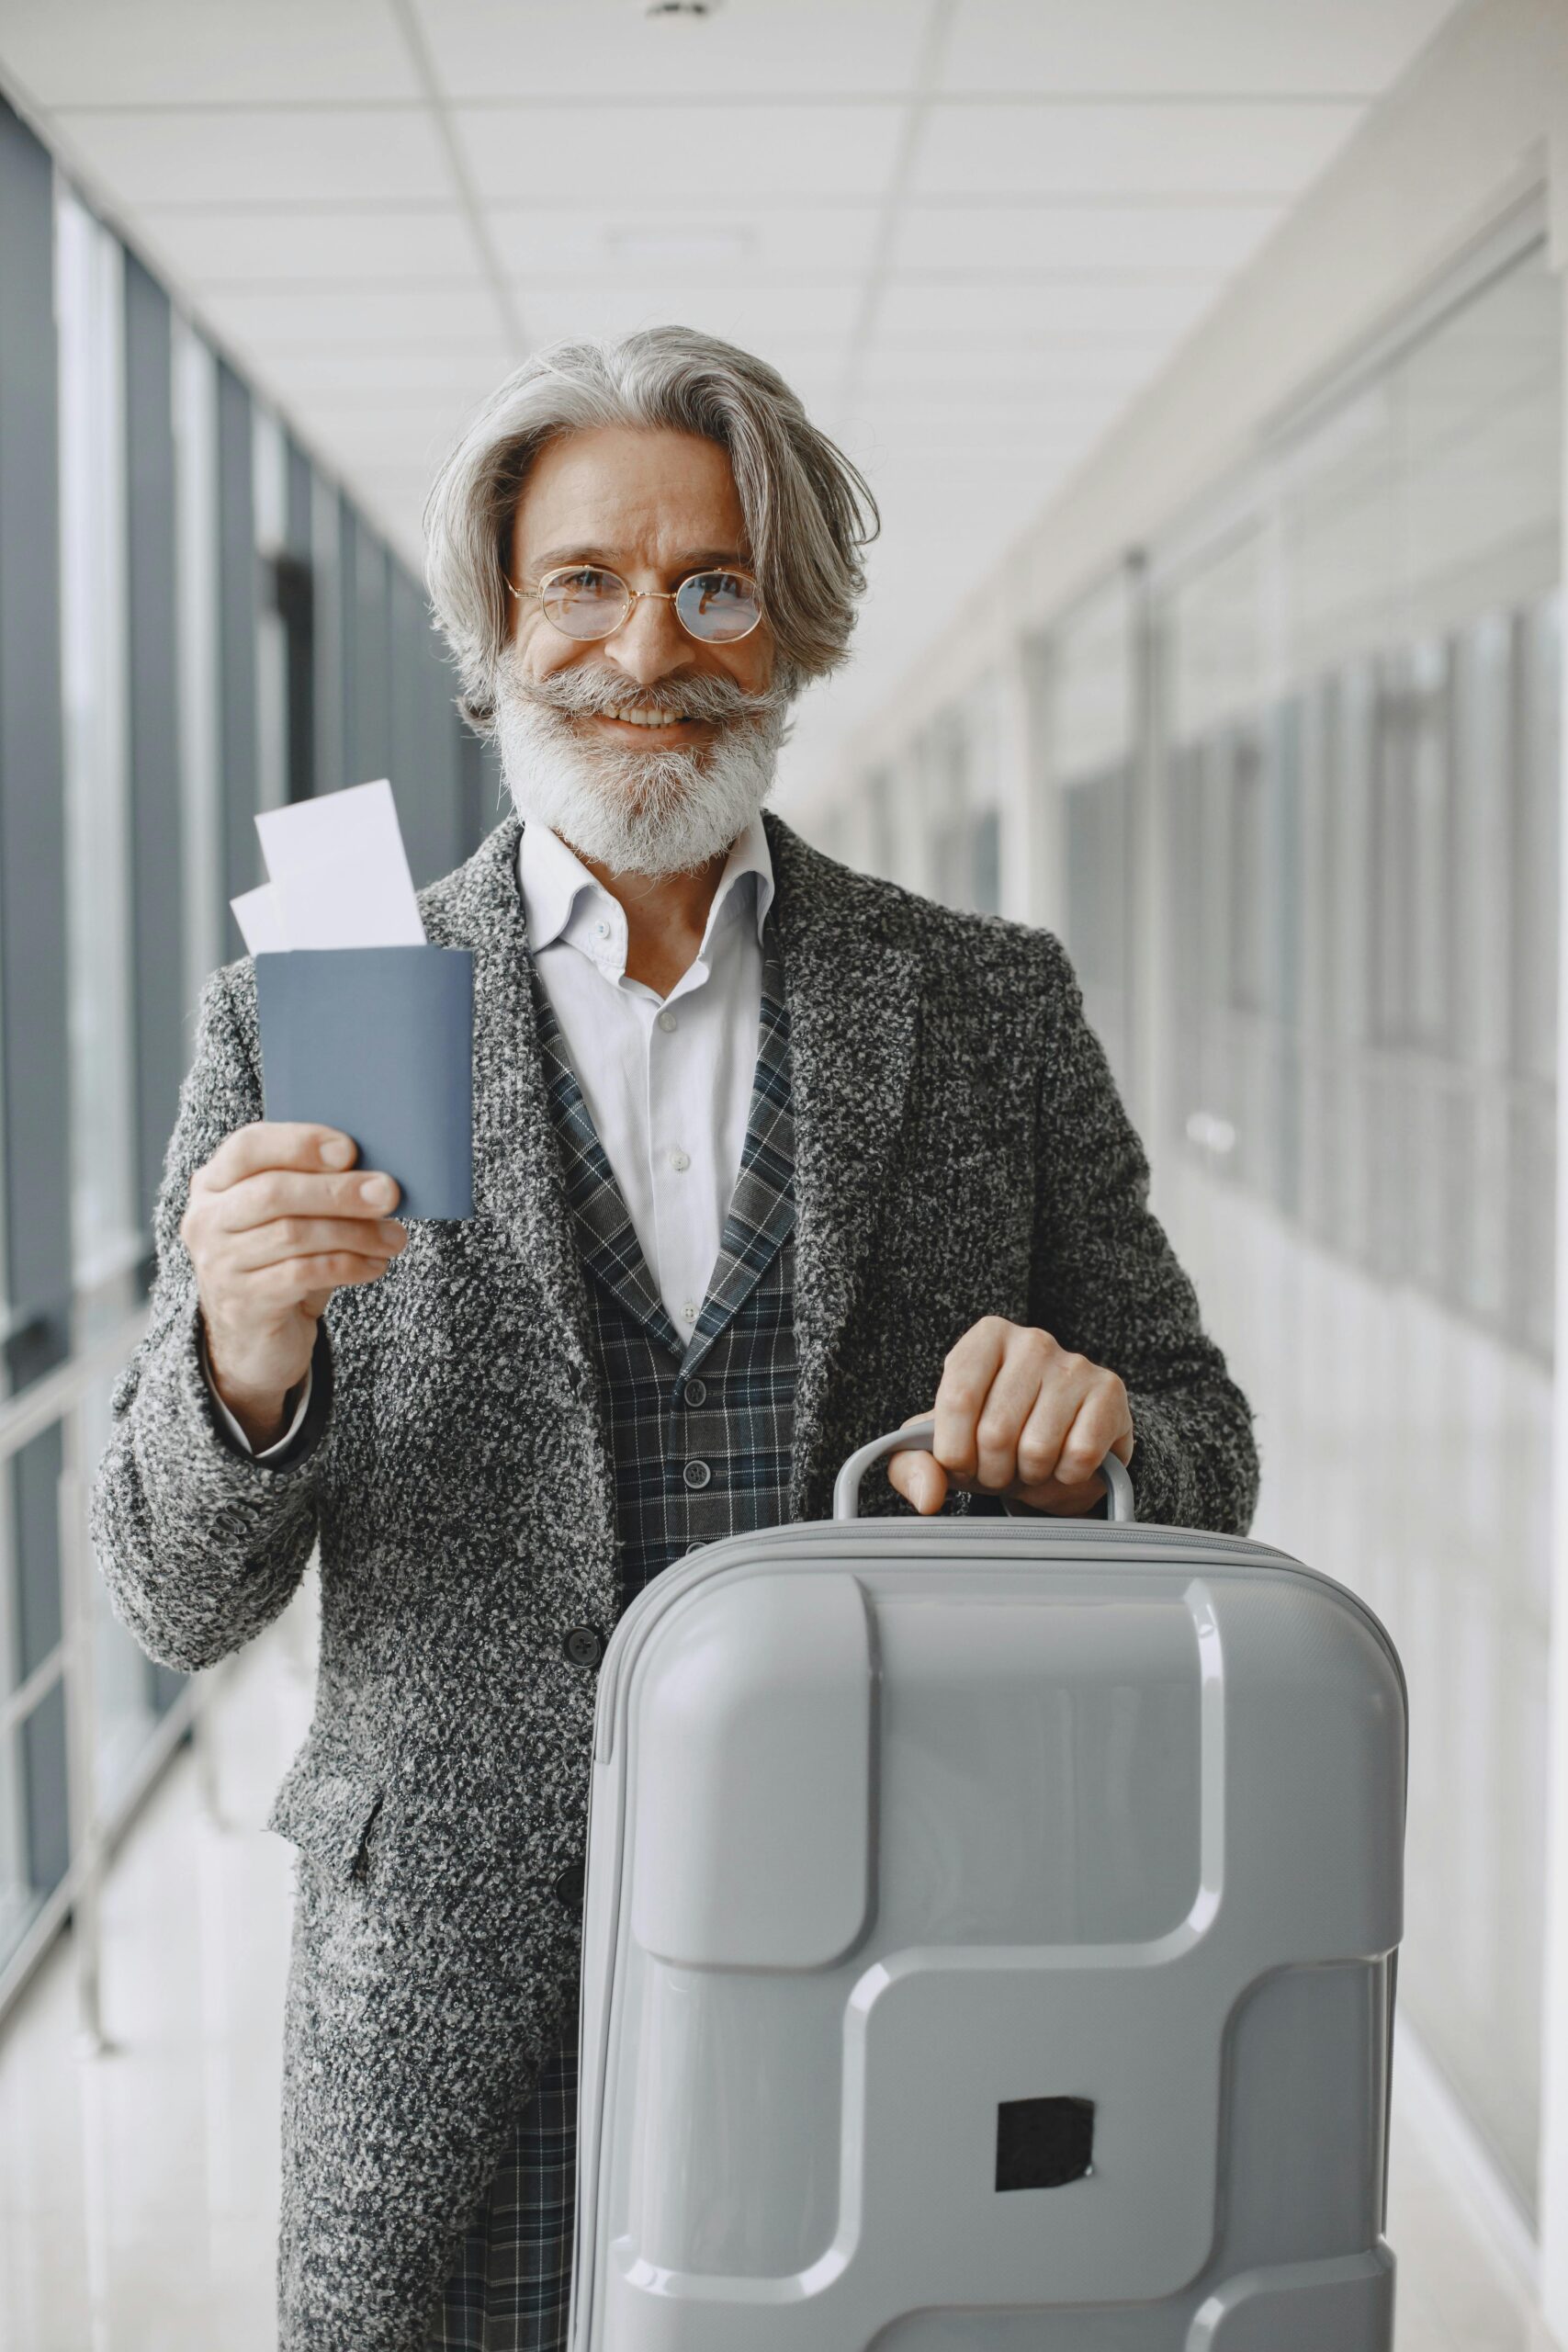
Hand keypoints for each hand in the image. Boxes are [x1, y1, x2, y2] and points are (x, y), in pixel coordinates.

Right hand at [180, 1124, 405, 1446]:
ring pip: (293, 1234)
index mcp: (215, 1183)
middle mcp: (206, 1219)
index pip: (248, 1146)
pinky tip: (375, 1265)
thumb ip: (314, 1188)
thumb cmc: (279, 1262)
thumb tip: (375, 1176)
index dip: (299, 1142)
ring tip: (393, 1237)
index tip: (349, 1149)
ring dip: (354, 1232)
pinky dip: (347, 1265)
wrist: (254, 1339)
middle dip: (338, 1190)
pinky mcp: (243, 1303)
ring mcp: (219, 1263)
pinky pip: (302, 1274)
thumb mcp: (290, 1218)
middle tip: (389, 1193)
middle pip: (274, 1191)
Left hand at [886, 1316, 1133, 1516]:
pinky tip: (1063, 1462)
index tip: (961, 1463)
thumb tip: (929, 1495)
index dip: (955, 1450)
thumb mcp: (940, 1446)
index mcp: (985, 1339)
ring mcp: (1075, 1364)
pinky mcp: (1109, 1393)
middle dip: (993, 1471)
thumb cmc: (990, 1437)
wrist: (1059, 1443)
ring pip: (1037, 1449)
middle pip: (996, 1431)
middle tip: (1000, 1469)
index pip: (957, 1399)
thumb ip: (912, 1467)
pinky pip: (1079, 1457)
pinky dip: (1066, 1477)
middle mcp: (1031, 1341)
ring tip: (1030, 1464)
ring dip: (1029, 1476)